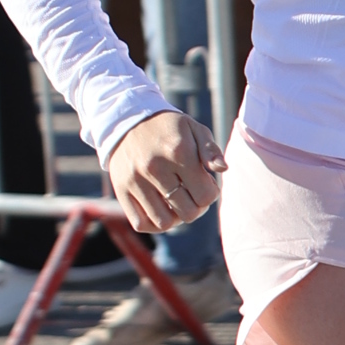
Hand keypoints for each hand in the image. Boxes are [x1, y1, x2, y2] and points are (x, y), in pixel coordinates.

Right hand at [107, 108, 225, 235]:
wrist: (126, 120)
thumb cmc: (167, 128)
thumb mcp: (193, 128)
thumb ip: (210, 150)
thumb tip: (222, 169)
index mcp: (178, 152)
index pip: (206, 196)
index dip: (211, 193)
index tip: (205, 183)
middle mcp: (155, 168)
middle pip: (188, 213)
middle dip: (197, 207)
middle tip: (193, 193)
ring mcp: (135, 182)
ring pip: (165, 223)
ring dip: (176, 218)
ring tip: (177, 203)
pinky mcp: (121, 191)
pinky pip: (141, 224)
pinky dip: (155, 224)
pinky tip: (162, 210)